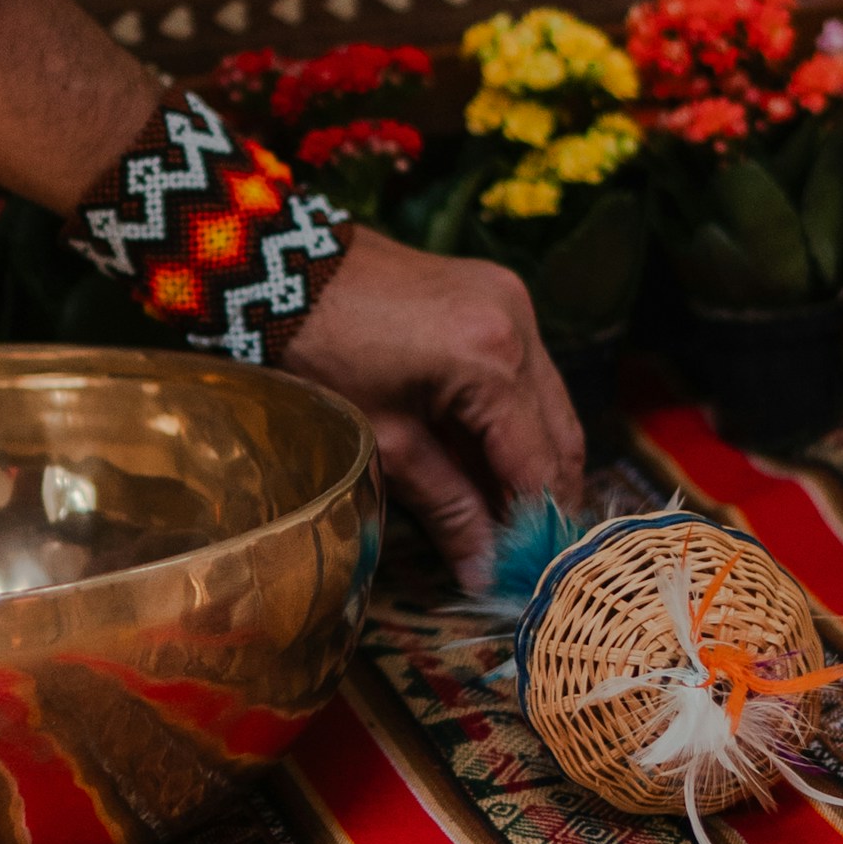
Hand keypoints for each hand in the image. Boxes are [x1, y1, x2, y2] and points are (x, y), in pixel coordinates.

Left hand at [284, 227, 583, 582]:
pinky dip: (517, 418)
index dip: (539, 524)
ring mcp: (514, 302)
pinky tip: (491, 457)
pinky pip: (528, 372)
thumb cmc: (319, 357)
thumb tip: (485, 571)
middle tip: (527, 550)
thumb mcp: (384, 443)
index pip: (540, 464)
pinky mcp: (499, 293)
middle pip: (561, 434)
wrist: (280, 271)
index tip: (533, 572)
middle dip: (546, 496)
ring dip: (535, 458)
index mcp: (493, 362)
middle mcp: (520, 324)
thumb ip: (447, 509)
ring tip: (508, 512)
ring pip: (551, 404)